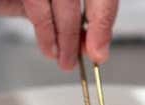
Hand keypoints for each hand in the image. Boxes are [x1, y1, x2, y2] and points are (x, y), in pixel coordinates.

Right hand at [0, 0, 118, 69]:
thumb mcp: (43, 4)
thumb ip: (67, 18)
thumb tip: (91, 43)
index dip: (104, 17)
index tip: (102, 47)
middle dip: (96, 27)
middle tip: (93, 56)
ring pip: (67, 3)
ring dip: (68, 38)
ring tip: (65, 60)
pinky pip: (40, 7)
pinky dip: (47, 34)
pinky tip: (49, 50)